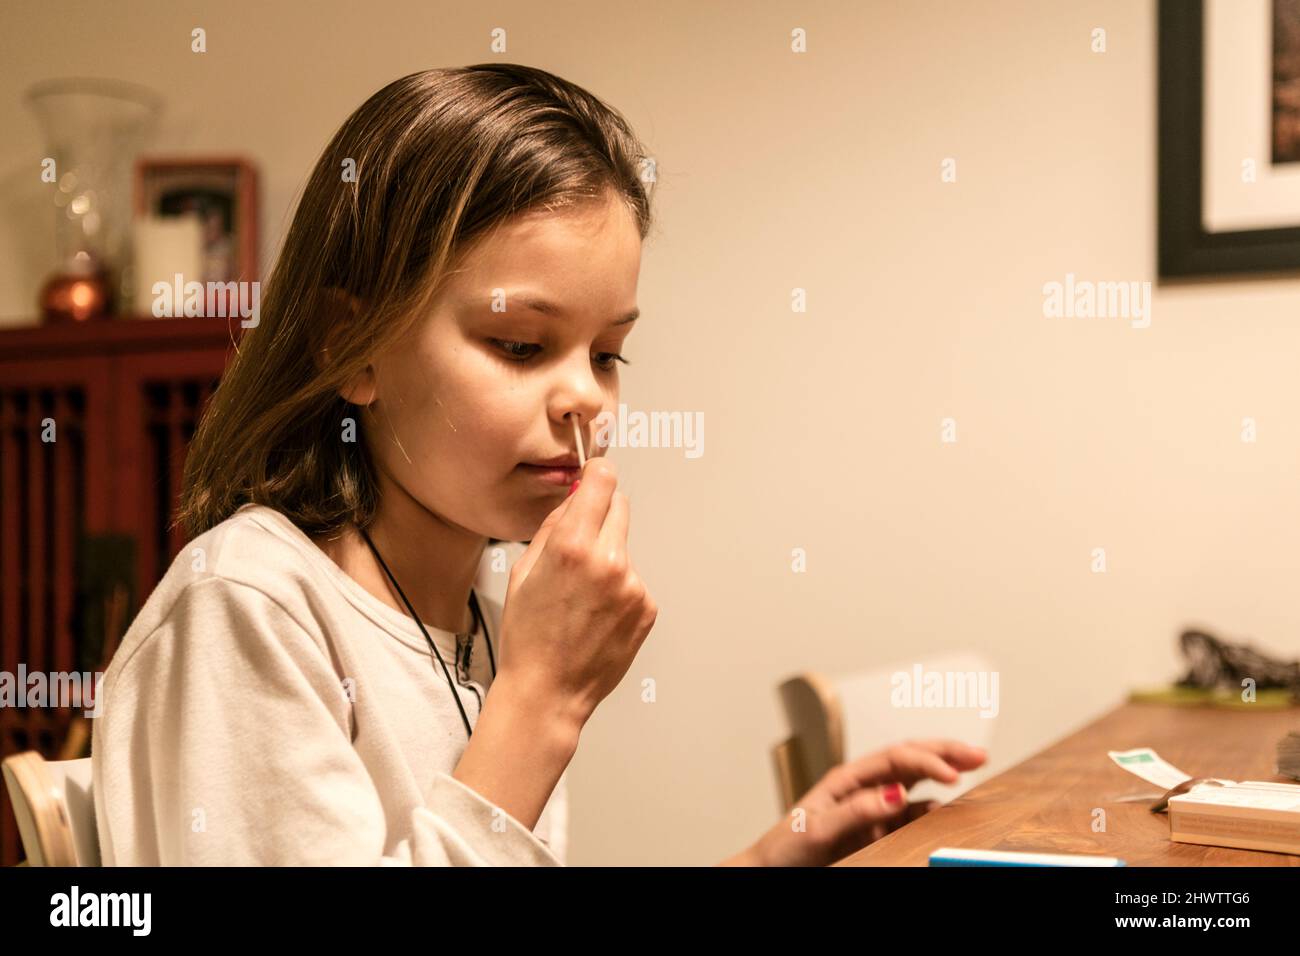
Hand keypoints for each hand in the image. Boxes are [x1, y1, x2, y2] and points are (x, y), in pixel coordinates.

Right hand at [496, 457, 657, 731]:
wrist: (549, 691)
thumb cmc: (529, 637)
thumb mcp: (523, 570)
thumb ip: (554, 525)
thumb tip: (576, 496)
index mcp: (572, 546)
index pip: (602, 481)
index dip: (597, 475)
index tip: (595, 477)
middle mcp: (609, 561)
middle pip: (620, 507)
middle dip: (601, 516)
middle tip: (580, 544)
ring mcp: (633, 586)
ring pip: (624, 547)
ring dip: (609, 557)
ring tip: (582, 596)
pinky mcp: (647, 607)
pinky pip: (634, 579)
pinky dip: (619, 588)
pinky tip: (597, 614)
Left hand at [736, 739, 987, 866]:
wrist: (771, 873)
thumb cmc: (786, 849)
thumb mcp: (818, 829)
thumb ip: (856, 811)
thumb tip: (897, 792)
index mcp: (847, 779)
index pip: (894, 758)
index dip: (926, 760)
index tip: (953, 772)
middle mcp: (863, 788)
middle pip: (910, 760)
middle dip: (944, 752)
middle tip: (979, 753)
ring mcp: (872, 808)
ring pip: (915, 782)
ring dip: (943, 772)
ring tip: (972, 765)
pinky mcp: (877, 830)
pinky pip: (911, 814)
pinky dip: (933, 807)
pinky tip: (948, 807)